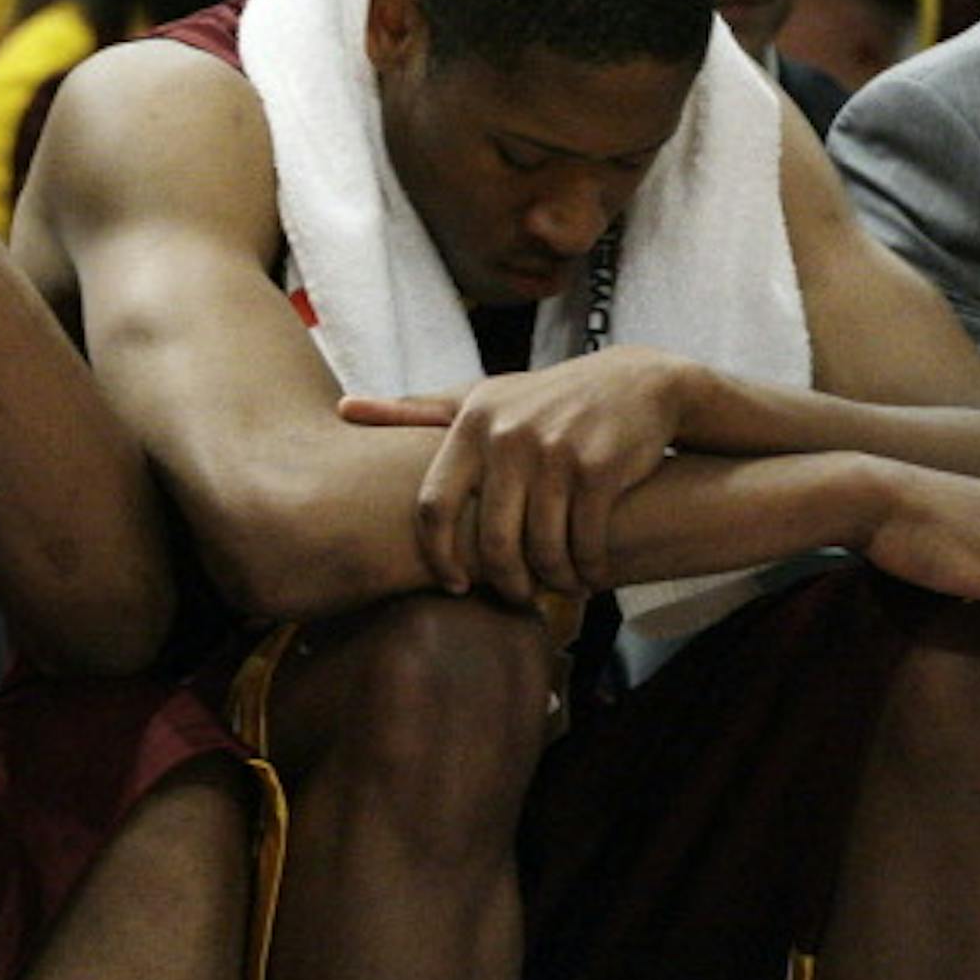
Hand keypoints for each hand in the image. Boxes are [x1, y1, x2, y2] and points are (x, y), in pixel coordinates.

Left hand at [340, 345, 691, 599]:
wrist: (636, 384)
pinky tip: (589, 573)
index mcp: (470, 422)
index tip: (454, 584)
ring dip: (553, 580)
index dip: (439, 557)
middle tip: (515, 596)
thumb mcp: (479, 397)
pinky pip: (585, 543)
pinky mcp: (600, 468)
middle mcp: (508, 434)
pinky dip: (588, 569)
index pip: (433, 507)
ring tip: (558, 586)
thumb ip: (416, 411)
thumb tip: (342, 408)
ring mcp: (556, 451)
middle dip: (505, 581)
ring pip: (542, 548)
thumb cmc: (543, 402)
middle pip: (492, 540)